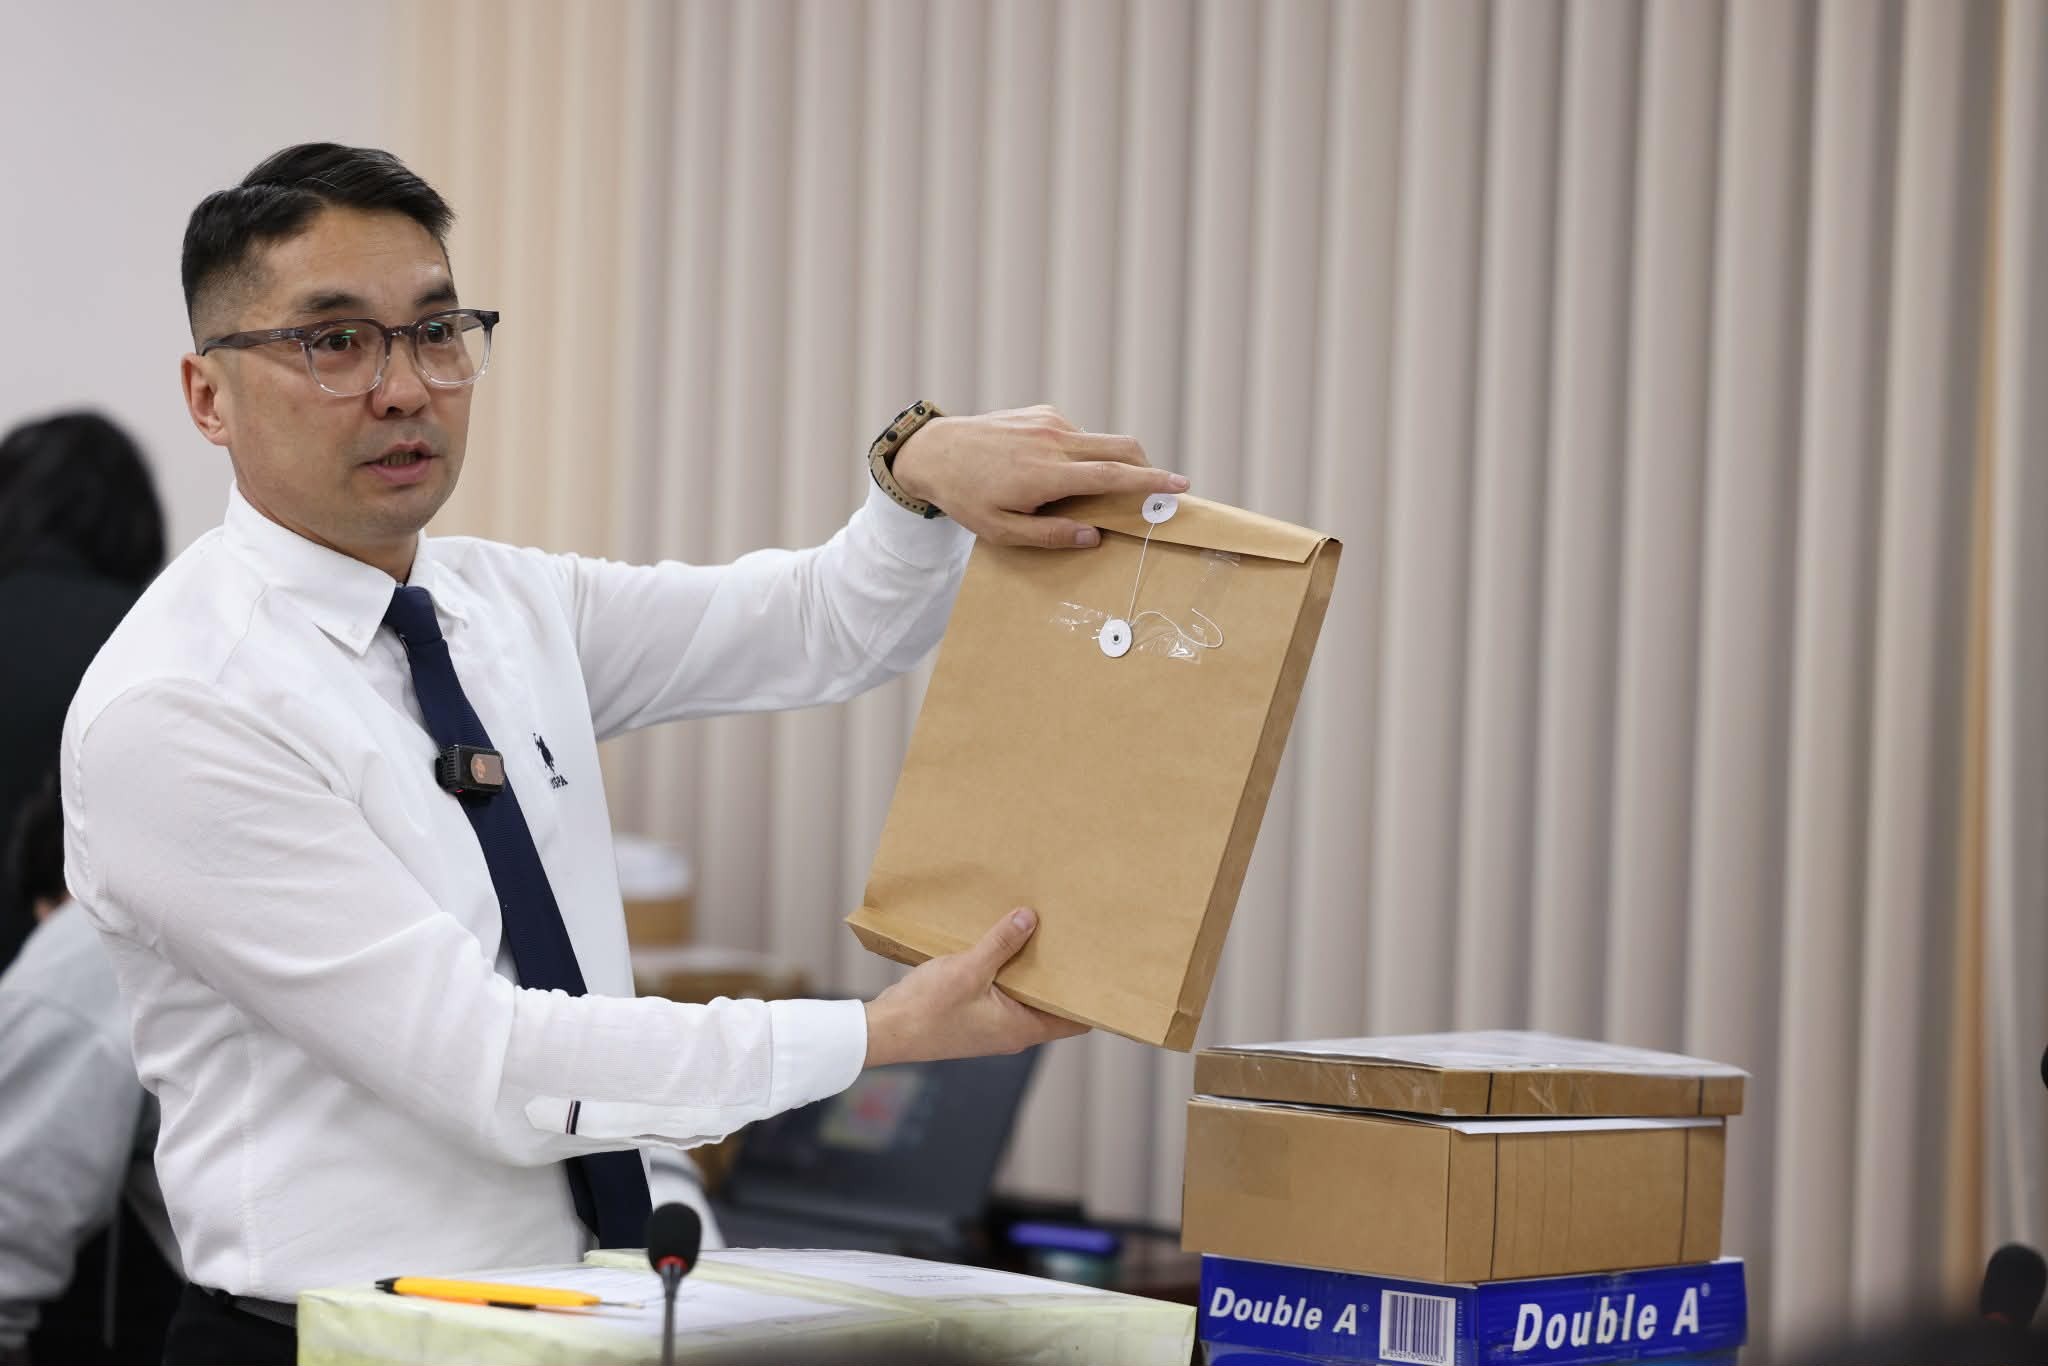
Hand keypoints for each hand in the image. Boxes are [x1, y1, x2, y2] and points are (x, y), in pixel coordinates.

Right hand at [862, 907, 1089, 1066]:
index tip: (1099, 969)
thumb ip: (1001, 944)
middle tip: (1071, 942)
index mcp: (1022, 1028)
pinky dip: (1006, 973)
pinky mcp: (974, 1018)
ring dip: (1029, 970)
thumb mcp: (969, 969)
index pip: (1074, 1020)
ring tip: (1039, 936)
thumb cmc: (927, 1010)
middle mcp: (1013, 1032)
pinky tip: (1001, 946)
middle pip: (1051, 1004)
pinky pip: (1002, 994)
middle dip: (1060, 974)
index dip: (1089, 996)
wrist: (884, 1031)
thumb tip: (1030, 919)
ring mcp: (993, 1027)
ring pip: (1024, 996)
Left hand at [889, 404, 1188, 547]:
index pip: (1113, 475)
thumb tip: (1093, 537)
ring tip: (1086, 490)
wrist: (934, 451)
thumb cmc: (966, 497)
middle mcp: (1053, 441)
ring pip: (1100, 441)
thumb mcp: (1002, 531)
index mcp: (1047, 474)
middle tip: (1158, 487)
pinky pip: (1076, 434)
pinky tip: (1054, 470)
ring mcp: (1049, 421)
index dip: (1152, 481)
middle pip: (1121, 447)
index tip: (1182, 485)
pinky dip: (1081, 452)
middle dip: (1147, 465)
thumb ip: (1049, 536)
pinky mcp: (1042, 412)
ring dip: (1108, 463)